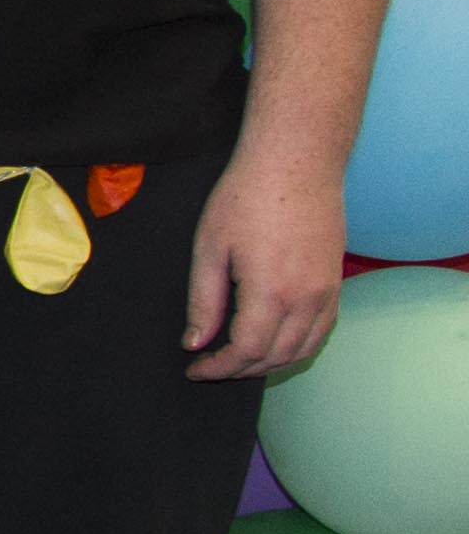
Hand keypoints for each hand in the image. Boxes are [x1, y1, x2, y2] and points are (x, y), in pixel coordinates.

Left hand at [186, 140, 346, 381]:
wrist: (296, 163)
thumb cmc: (245, 198)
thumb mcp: (209, 248)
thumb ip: (203, 301)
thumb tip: (195, 343)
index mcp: (270, 293)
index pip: (245, 351)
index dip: (218, 368)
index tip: (195, 370)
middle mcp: (306, 300)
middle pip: (275, 356)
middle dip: (240, 369)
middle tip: (210, 366)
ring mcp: (327, 292)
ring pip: (303, 350)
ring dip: (270, 363)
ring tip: (237, 360)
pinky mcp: (337, 283)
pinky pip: (322, 331)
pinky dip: (298, 347)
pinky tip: (274, 343)